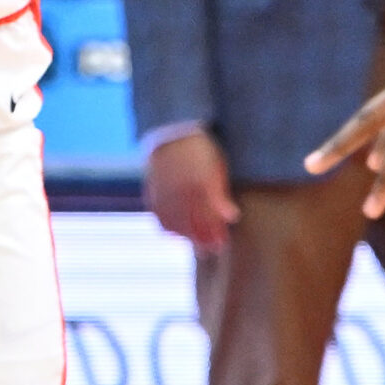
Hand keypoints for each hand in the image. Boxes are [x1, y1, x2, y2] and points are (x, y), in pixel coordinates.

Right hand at [144, 129, 238, 251]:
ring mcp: (164, 193)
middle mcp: (180, 191)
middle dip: (202, 240)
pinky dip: (168, 227)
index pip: (208, 218)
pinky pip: (159, 216)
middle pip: (192, 224)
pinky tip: (176, 234)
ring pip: (174, 223)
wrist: (172, 135)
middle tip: (211, 250)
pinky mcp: (152, 193)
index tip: (222, 245)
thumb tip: (232, 218)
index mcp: (200, 185)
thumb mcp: (217, 168)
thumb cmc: (202, 151)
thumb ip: (221, 194)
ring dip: (185, 236)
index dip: (215, 234)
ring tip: (195, 243)